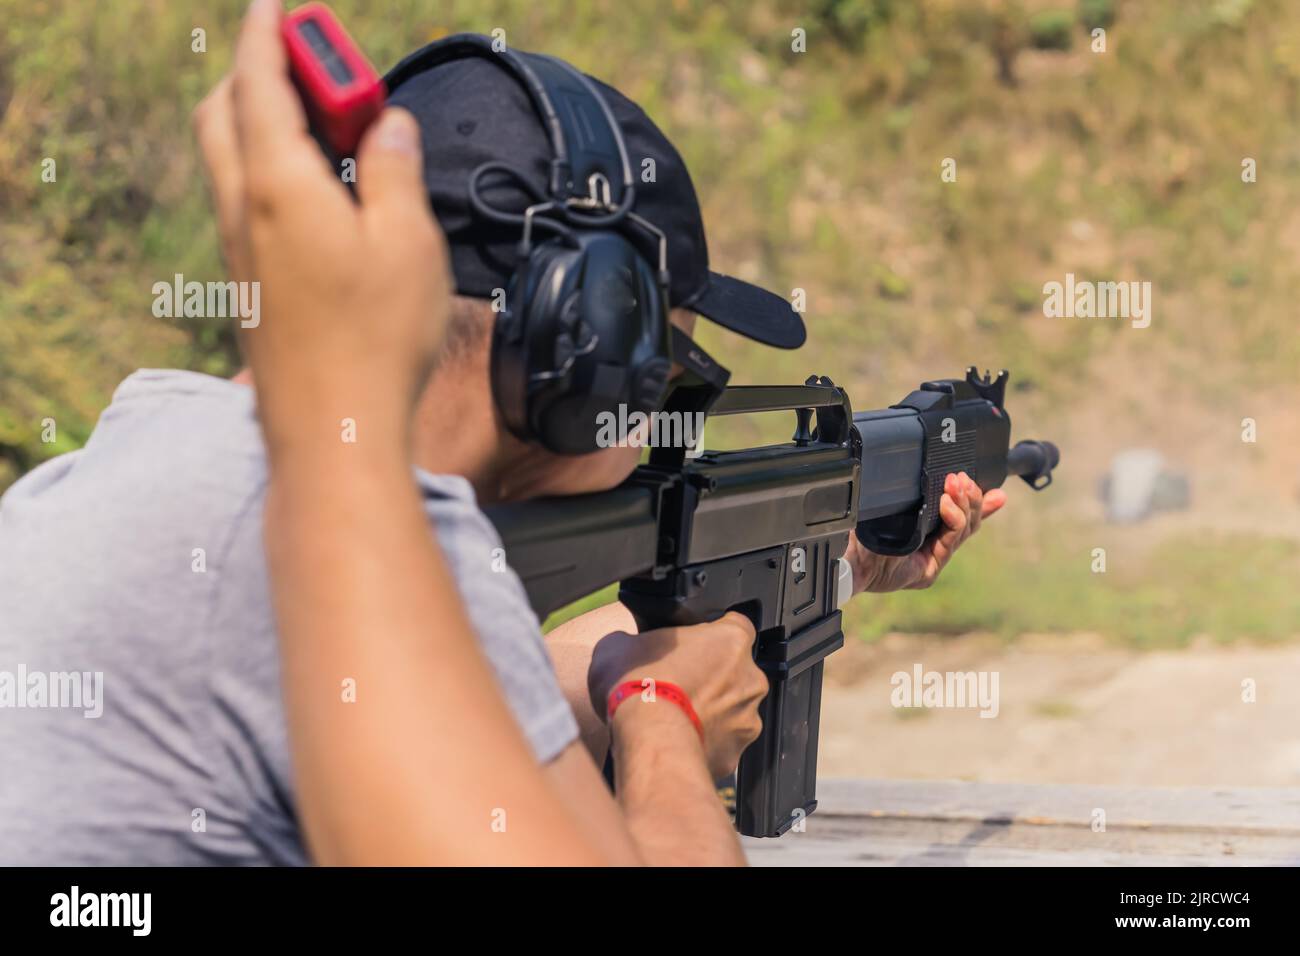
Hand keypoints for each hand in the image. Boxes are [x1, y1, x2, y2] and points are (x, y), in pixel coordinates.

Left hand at [192, 0, 450, 459]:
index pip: (259, 84)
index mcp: (279, 187)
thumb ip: (393, 170)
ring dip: (265, 124)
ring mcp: (241, 253)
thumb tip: (388, 126)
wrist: (334, 430)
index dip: (271, 36)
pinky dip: (271, 171)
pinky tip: (325, 196)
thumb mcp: (409, 242)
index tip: (281, 8)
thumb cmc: (377, 341)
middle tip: (314, 70)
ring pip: (229, 160)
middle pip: (223, 115)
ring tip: (332, 132)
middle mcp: (245, 212)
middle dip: (256, 74)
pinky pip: (247, 203)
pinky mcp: (251, 286)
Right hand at [589, 612, 765, 779]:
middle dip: (711, 679)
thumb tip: (625, 647)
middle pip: (735, 673)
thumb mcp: (617, 645)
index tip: (692, 647)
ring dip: (709, 714)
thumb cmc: (641, 687)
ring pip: (731, 713)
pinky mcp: (734, 756)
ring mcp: (746, 720)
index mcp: (731, 640)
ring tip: (673, 718)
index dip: (711, 636)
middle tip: (676, 685)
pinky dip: (704, 745)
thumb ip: (633, 640)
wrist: (648, 740)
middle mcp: (750, 679)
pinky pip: (721, 746)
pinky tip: (676, 742)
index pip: (735, 626)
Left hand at [845, 471, 1005, 593]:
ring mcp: (931, 559)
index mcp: (924, 530)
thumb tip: (920, 463)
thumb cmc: (860, 529)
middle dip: (971, 496)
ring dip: (964, 504)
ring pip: (963, 530)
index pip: (959, 515)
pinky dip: (953, 520)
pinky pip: (951, 542)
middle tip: (963, 478)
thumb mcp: (891, 504)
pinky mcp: (927, 571)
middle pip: (967, 521)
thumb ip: (913, 491)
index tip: (997, 490)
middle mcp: (931, 545)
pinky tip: (947, 504)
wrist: (844, 557)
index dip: (979, 503)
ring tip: (957, 485)